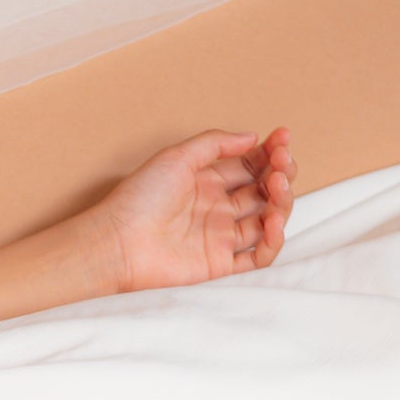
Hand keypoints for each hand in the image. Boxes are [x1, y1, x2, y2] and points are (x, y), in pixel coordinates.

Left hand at [82, 126, 296, 293]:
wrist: (116, 241)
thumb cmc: (138, 198)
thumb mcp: (177, 157)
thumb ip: (214, 144)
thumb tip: (252, 136)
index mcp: (207, 180)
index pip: (251, 165)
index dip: (271, 152)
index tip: (283, 137)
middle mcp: (217, 207)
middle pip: (264, 190)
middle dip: (281, 174)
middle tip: (282, 164)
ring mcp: (220, 235)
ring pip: (267, 220)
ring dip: (281, 203)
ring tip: (277, 188)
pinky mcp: (220, 262)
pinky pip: (257, 257)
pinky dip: (273, 242)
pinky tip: (273, 223)